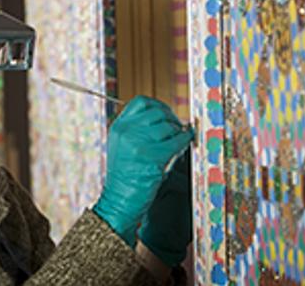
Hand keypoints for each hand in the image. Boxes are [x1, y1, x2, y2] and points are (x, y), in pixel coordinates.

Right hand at [93, 95, 193, 246]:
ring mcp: (138, 142)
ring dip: (178, 132)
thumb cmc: (124, 178)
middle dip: (171, 119)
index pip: (141, 102)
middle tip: (177, 129)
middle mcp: (126, 131)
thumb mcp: (123, 147)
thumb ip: (137, 131)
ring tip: (178, 141)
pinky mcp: (152, 155)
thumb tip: (166, 120)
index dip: (158, 105)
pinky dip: (185, 140)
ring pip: (168, 126)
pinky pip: (176, 141)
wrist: (119, 201)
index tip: (166, 114)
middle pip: (157, 111)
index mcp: (118, 127)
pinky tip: (186, 143)